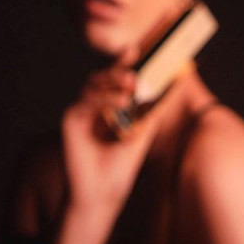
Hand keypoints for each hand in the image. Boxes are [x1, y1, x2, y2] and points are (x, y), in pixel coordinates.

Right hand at [55, 50, 179, 243]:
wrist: (102, 195)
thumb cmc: (120, 169)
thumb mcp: (142, 135)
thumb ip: (151, 112)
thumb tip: (172, 88)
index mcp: (109, 107)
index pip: (118, 79)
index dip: (127, 62)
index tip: (143, 49)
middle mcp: (92, 106)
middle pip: (104, 77)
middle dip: (121, 68)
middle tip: (139, 62)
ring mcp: (80, 111)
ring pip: (94, 85)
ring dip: (114, 81)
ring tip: (133, 84)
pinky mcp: (71, 121)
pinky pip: (87, 102)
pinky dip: (105, 99)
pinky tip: (122, 102)